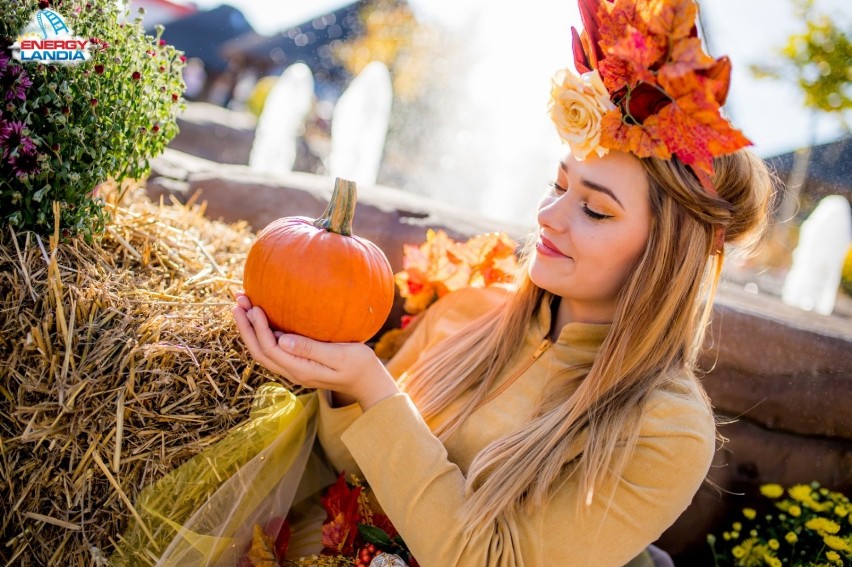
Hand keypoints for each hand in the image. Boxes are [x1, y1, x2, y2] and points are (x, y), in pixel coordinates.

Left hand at [232, 292, 398, 409]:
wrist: (367, 382)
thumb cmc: (360, 365)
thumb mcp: (340, 355)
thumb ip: (312, 349)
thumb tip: (282, 340)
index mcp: (301, 370)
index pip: (270, 349)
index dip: (258, 328)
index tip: (255, 307)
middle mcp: (292, 372)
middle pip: (259, 351)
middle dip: (245, 326)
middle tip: (238, 300)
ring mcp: (294, 369)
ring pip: (263, 351)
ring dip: (250, 329)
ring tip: (243, 305)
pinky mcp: (297, 363)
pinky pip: (272, 349)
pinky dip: (261, 333)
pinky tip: (261, 318)